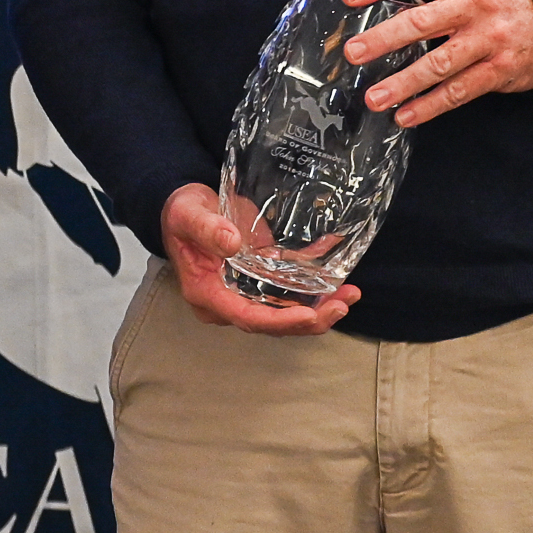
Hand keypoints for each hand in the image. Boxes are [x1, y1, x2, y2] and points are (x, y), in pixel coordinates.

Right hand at [160, 183, 358, 334]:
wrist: (185, 208)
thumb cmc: (182, 213)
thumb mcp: (188, 215)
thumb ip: (207, 228)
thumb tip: (233, 243)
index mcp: (207, 293)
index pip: (246, 318)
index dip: (279, 321)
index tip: (309, 314)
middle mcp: (228, 301)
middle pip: (272, 323)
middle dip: (310, 319)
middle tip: (342, 305)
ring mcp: (246, 293)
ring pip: (285, 313)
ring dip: (319, 309)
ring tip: (350, 295)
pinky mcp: (260, 281)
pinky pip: (289, 293)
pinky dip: (314, 290)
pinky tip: (339, 279)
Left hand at [340, 0, 532, 126]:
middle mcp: (473, 6)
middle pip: (422, 22)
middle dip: (385, 38)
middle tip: (354, 53)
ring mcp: (489, 39)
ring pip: (440, 63)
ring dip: (404, 83)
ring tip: (374, 98)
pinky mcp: (500, 69)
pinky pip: (460, 91)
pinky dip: (431, 106)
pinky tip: (405, 115)